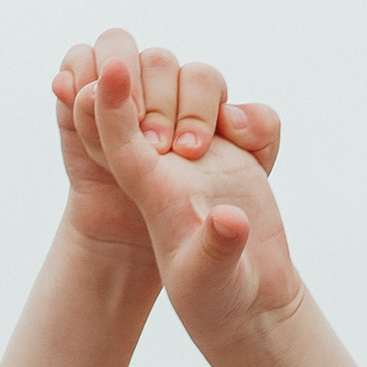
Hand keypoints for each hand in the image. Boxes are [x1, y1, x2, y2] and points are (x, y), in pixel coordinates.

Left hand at [81, 39, 295, 354]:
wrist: (251, 297)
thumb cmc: (219, 298)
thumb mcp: (214, 280)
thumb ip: (218, 248)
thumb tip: (228, 218)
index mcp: (149, 189)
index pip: (119, 138)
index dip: (111, 103)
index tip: (111, 68)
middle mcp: (171, 161)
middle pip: (150, 90)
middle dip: (162, 97)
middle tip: (188, 148)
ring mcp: (207, 152)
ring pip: (195, 83)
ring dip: (204, 99)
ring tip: (224, 140)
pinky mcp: (240, 152)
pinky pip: (243, 111)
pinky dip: (255, 119)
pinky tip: (256, 151)